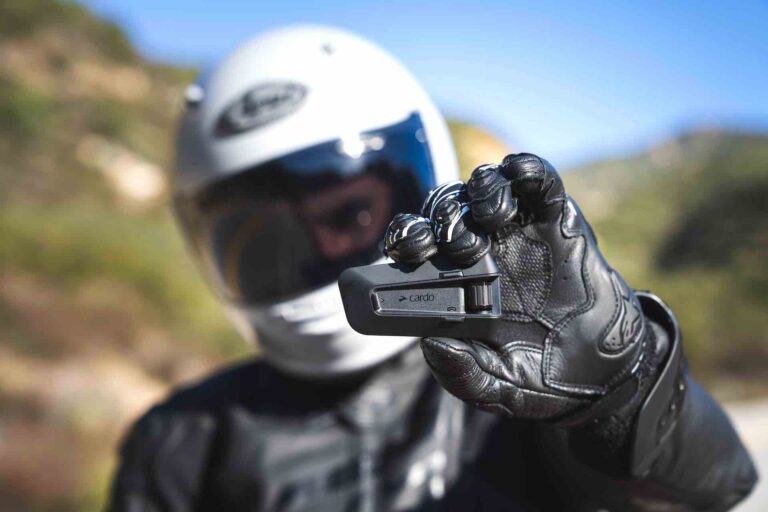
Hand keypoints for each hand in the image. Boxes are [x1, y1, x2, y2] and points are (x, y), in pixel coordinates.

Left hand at [384, 154, 654, 419]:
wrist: (606, 369)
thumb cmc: (542, 375)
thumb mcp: (500, 387)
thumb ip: (465, 374)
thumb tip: (431, 346)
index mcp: (453, 282)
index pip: (417, 246)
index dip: (407, 238)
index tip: (407, 247)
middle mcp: (479, 249)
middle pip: (446, 209)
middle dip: (444, 216)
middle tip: (458, 242)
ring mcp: (517, 230)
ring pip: (484, 186)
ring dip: (481, 192)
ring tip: (492, 218)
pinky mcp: (556, 218)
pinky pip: (537, 181)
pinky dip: (526, 170)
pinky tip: (519, 175)